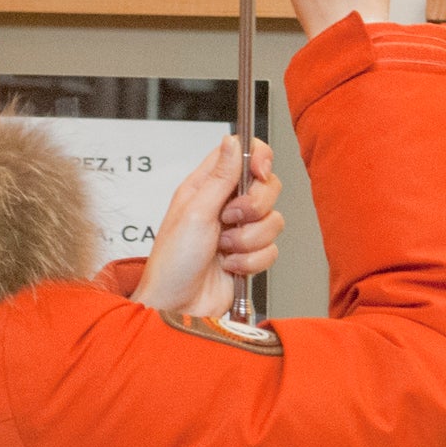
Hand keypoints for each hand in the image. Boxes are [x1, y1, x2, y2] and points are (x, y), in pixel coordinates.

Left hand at [132, 137, 283, 317]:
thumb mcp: (195, 212)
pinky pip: (271, 250)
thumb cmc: (172, 262)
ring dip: (248, 240)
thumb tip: (232, 140)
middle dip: (254, 207)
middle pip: (268, 187)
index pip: (244, 153)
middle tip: (230, 219)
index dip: (259, 159)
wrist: (176, 306)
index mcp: (207, 185)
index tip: (259, 173)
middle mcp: (225, 205)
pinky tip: (229, 266)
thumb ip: (220, 176)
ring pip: (273, 221)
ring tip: (223, 248)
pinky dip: (251, 261)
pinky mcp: (249, 256)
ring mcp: (239, 231)